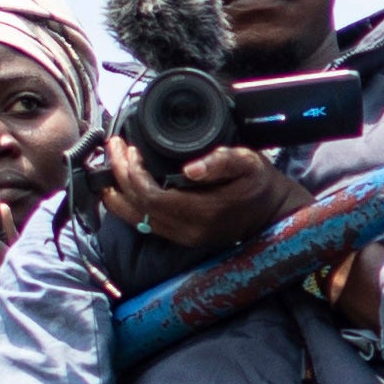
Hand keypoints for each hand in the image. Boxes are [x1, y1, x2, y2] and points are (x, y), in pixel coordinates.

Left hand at [97, 136, 288, 263]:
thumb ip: (222, 162)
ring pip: (134, 219)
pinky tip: (122, 182)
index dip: (133, 173)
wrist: (273, 214)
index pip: (151, 197)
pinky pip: (143, 222)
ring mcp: (182, 237)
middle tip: (114, 147)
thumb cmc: (259, 185)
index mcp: (201, 212)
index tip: (131, 148)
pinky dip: (127, 202)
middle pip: (136, 208)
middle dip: (118, 176)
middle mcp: (187, 230)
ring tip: (110, 162)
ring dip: (117, 190)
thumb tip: (191, 168)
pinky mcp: (180, 237)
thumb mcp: (249, 163)